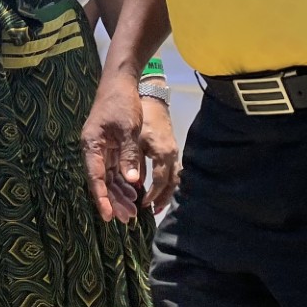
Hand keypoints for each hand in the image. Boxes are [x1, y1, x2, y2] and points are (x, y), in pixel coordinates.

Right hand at [81, 69, 144, 222]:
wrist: (120, 81)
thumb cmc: (122, 102)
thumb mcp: (128, 128)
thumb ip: (129, 155)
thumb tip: (131, 181)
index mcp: (92, 145)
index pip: (95, 178)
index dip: (102, 199)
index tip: (108, 216)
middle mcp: (94, 149)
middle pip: (101, 181)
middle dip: (114, 201)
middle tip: (127, 218)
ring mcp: (101, 148)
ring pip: (108, 177)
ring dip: (120, 193)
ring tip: (133, 210)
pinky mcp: (110, 146)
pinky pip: (114, 169)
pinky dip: (123, 181)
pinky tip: (134, 192)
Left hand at [141, 95, 180, 213]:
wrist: (152, 96)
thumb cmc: (140, 115)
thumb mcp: (134, 138)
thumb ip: (134, 160)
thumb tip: (133, 182)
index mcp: (162, 152)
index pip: (160, 181)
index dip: (152, 195)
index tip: (142, 204)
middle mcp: (171, 154)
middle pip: (171, 183)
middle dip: (162, 198)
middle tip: (153, 210)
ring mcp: (173, 151)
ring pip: (174, 178)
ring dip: (165, 192)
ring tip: (155, 205)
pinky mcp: (170, 148)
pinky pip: (171, 170)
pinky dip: (164, 182)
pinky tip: (155, 187)